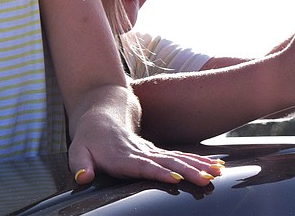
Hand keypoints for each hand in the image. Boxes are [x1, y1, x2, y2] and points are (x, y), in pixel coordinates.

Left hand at [66, 95, 223, 186]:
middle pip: (167, 162)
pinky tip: (215, 167)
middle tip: (207, 179)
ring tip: (217, 172)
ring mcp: (150, 151)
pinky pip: (181, 157)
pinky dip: (198, 161)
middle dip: (188, 170)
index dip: (158, 171)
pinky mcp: (157, 152)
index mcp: (122, 156)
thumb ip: (80, 165)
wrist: (100, 115)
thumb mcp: (77, 151)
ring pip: (178, 158)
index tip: (174, 178)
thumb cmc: (88, 139)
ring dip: (198, 165)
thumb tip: (82, 177)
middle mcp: (140, 153)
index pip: (142, 165)